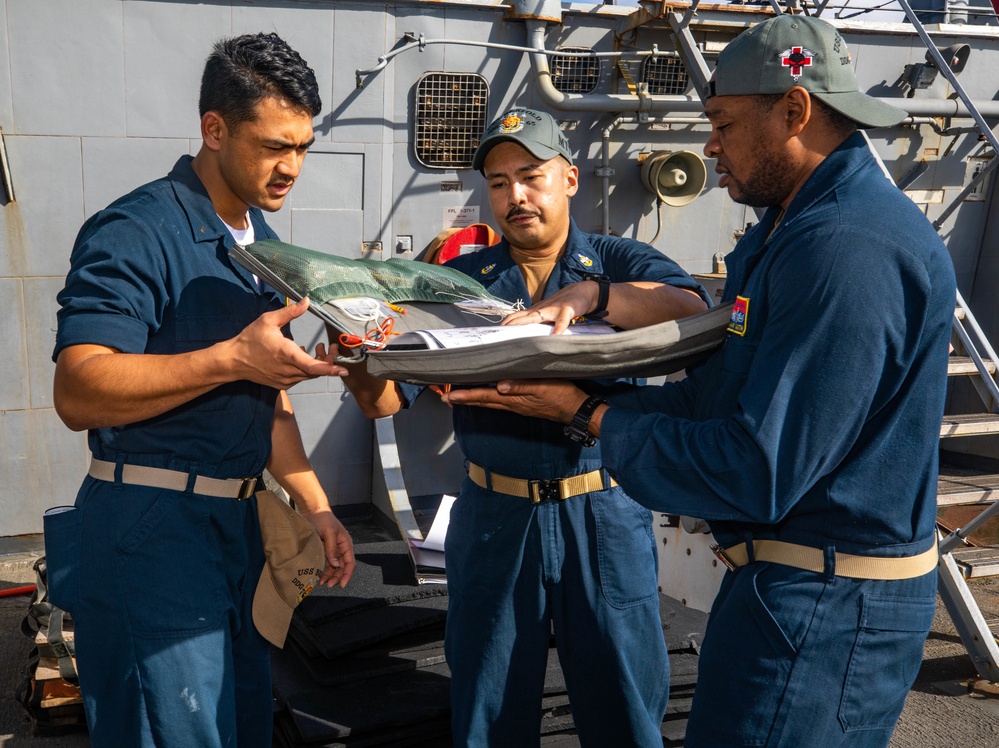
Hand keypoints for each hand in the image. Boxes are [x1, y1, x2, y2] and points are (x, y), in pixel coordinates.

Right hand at [230, 298, 347, 386]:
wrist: (233, 361)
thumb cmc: (250, 339)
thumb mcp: (268, 320)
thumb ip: (290, 312)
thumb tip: (307, 301)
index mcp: (286, 354)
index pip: (312, 366)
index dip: (329, 368)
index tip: (343, 370)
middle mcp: (287, 370)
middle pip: (316, 370)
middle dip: (329, 359)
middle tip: (332, 347)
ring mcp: (285, 380)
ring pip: (310, 375)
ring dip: (318, 363)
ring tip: (319, 348)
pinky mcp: (282, 384)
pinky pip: (301, 378)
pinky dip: (307, 368)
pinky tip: (303, 356)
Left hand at [305, 509, 355, 588]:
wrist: (313, 510)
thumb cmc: (324, 519)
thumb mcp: (329, 533)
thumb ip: (332, 549)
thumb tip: (335, 565)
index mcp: (346, 544)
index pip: (350, 563)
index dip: (347, 575)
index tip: (342, 585)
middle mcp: (340, 549)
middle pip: (342, 567)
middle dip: (336, 577)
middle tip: (328, 585)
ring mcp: (332, 550)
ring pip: (333, 567)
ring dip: (329, 575)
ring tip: (321, 582)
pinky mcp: (324, 550)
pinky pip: (325, 563)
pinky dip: (323, 570)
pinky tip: (318, 575)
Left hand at [443, 379, 587, 423]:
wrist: (577, 408)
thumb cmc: (562, 395)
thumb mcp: (543, 386)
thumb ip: (522, 386)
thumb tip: (500, 386)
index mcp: (514, 399)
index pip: (485, 396)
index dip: (467, 396)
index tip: (450, 396)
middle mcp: (513, 404)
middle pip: (483, 402)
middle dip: (464, 400)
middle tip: (445, 399)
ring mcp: (518, 406)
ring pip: (490, 403)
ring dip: (473, 400)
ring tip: (458, 398)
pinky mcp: (524, 405)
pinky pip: (500, 403)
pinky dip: (488, 399)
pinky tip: (486, 396)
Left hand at [501, 282, 598, 334]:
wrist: (582, 291)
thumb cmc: (564, 305)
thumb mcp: (549, 314)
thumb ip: (539, 323)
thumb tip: (527, 336)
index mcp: (536, 312)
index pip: (516, 317)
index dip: (505, 323)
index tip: (494, 332)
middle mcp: (541, 309)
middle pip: (521, 316)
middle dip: (509, 324)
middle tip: (497, 334)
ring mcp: (554, 309)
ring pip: (536, 316)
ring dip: (524, 323)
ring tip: (514, 332)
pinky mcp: (567, 310)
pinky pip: (562, 321)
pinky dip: (558, 329)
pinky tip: (555, 336)